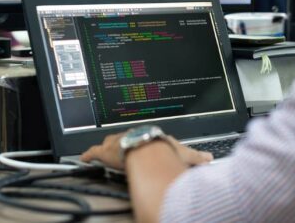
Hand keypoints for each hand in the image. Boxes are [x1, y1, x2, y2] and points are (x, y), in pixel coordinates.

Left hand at [80, 132, 212, 169]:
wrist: (146, 150)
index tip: (142, 142)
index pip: (144, 136)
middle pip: (125, 137)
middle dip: (123, 141)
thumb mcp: (183, 153)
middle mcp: (132, 135)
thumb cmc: (162, 150)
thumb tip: (210, 158)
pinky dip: (88, 155)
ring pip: (110, 142)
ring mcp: (117, 142)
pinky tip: (84, 158)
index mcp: (148, 135)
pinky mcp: (105, 151)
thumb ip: (196, 156)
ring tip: (104, 152)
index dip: (142, 140)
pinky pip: (94, 152)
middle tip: (121, 148)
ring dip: (107, 147)